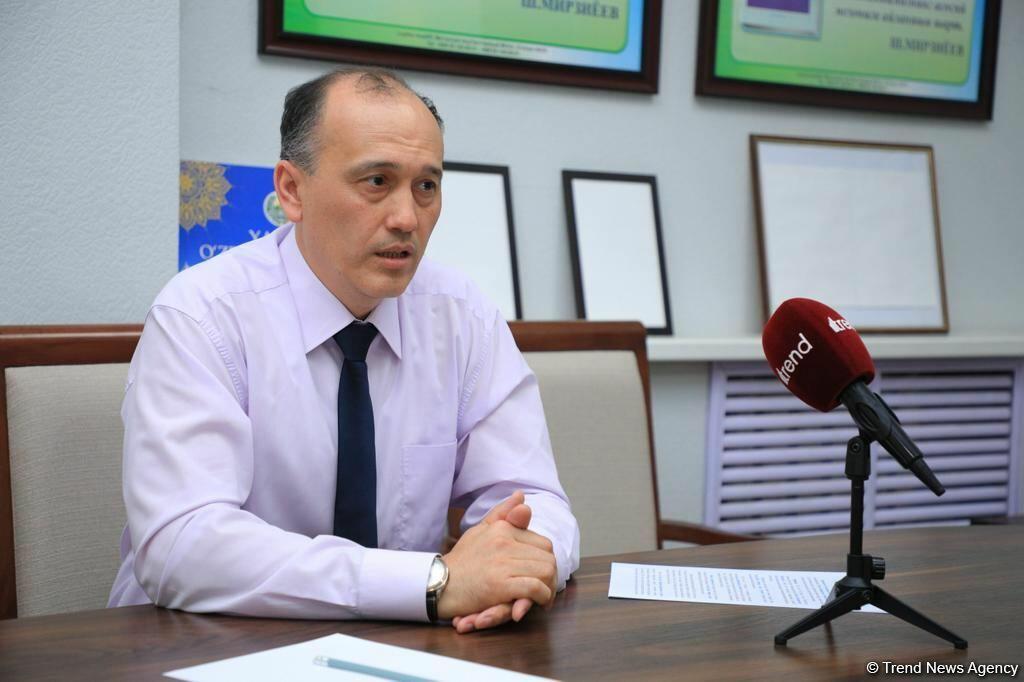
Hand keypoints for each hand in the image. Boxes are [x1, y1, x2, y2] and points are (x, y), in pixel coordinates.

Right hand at [444, 491, 556, 633]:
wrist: (437, 584)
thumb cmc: (460, 561)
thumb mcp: (480, 531)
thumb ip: (502, 514)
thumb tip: (521, 495)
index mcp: (502, 529)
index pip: (542, 543)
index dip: (546, 561)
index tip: (542, 574)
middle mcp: (504, 541)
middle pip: (547, 557)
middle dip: (551, 576)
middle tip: (547, 589)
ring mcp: (502, 562)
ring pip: (545, 570)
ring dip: (548, 587)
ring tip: (543, 597)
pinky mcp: (500, 584)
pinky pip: (534, 587)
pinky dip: (541, 596)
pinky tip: (538, 603)